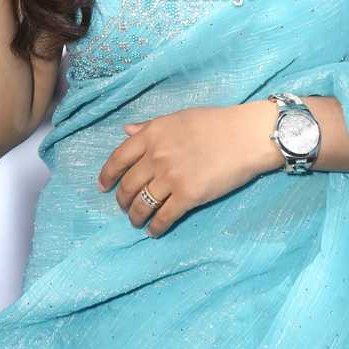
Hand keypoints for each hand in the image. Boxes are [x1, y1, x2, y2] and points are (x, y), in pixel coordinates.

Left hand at [96, 101, 281, 237]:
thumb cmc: (216, 123)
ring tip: (137, 222)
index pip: (118, 158)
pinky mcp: (188, 196)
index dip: (107, 175)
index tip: (103, 187)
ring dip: (136, 217)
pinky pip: (164, 217)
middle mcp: (156, 156)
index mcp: (152, 134)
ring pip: (142, 205)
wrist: (246, 136)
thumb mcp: (179, 118)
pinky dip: (155, 227)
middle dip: (122, 201)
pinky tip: (154, 231)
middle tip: (124, 208)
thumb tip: (126, 130)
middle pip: (128, 185)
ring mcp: (171, 177)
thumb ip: (150, 126)